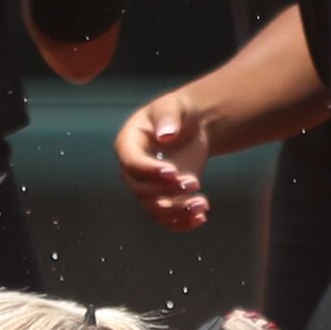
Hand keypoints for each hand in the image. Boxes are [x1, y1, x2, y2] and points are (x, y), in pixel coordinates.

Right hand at [115, 88, 214, 231]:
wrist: (191, 127)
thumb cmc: (178, 112)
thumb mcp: (173, 106)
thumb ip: (168, 117)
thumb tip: (165, 135)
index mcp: (128, 145)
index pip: (132, 164)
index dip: (150, 171)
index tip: (173, 172)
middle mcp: (132, 171)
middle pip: (141, 191)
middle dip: (167, 191)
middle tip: (194, 182)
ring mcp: (146, 188)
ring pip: (154, 209)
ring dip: (178, 212)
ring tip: (202, 204)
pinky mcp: (163, 200)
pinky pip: (167, 219)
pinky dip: (183, 223)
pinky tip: (202, 217)